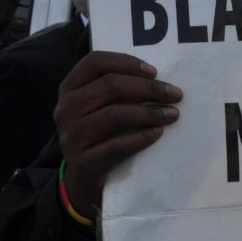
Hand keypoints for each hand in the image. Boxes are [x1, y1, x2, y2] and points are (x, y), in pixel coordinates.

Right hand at [54, 50, 181, 217]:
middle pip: (110, 86)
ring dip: (150, 112)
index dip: (126, 62)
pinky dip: (142, 137)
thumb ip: (116, 90)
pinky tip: (158, 132)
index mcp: (69, 89)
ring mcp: (71, 136)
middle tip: (176, 94)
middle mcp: (65, 109)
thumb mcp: (99, 107)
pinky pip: (118, 146)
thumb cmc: (100, 134)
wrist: (83, 178)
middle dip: (148, 88)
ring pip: (115, 115)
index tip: (155, 72)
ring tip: (172, 114)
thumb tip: (160, 80)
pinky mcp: (83, 163)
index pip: (95, 62)